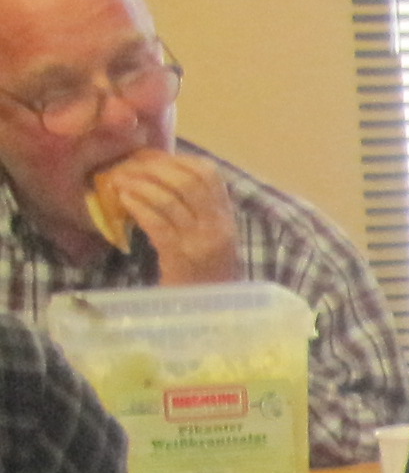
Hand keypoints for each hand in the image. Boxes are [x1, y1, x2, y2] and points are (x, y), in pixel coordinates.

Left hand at [94, 150, 245, 283]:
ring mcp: (200, 242)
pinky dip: (138, 206)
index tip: (150, 157)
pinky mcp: (180, 257)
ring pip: (170, 198)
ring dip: (139, 183)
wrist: (207, 315)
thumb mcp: (209, 238)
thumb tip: (161, 175)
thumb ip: (197, 211)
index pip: (209, 173)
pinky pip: (157, 223)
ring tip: (118, 179)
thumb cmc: (203, 276)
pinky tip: (123, 200)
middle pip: (187, 180)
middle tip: (127, 166)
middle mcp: (218, 226)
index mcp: (226, 218)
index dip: (176, 159)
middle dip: (153, 168)